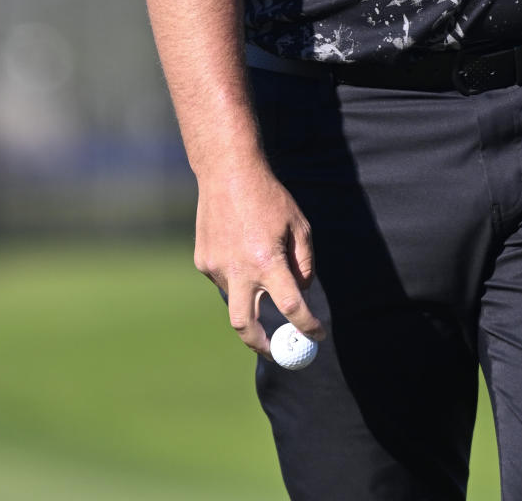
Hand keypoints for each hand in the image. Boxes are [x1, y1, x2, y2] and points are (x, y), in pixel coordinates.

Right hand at [193, 160, 324, 355]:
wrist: (228, 172)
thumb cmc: (269, 197)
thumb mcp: (299, 225)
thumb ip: (304, 262)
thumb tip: (301, 292)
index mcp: (267, 261)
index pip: (291, 306)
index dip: (307, 326)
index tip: (317, 335)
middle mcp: (238, 270)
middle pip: (245, 326)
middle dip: (261, 345)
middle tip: (276, 350)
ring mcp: (216, 267)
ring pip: (235, 297)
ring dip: (250, 293)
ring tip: (257, 258)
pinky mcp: (203, 261)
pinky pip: (224, 278)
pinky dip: (236, 274)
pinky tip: (240, 245)